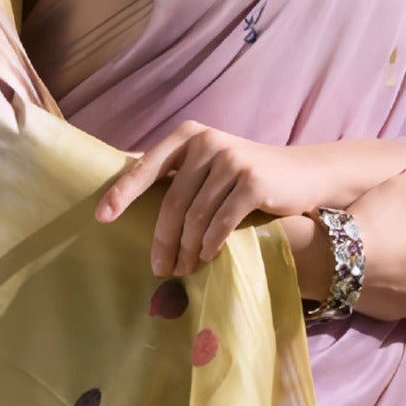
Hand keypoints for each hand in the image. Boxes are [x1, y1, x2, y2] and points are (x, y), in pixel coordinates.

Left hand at [96, 124, 395, 275]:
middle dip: (163, 240)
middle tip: (158, 268)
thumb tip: (122, 188)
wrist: (303, 174)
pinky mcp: (253, 182)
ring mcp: (232, 160)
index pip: (146, 166)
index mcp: (189, 135)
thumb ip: (175, 171)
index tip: (103, 218)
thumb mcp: (209, 163)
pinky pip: (221, 222)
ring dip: (187, 249)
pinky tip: (207, 259)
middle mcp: (207, 142)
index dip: (122, 193)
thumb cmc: (245, 176)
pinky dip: (211, 245)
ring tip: (183, 269)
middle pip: (172, 201)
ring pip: (196, 216)